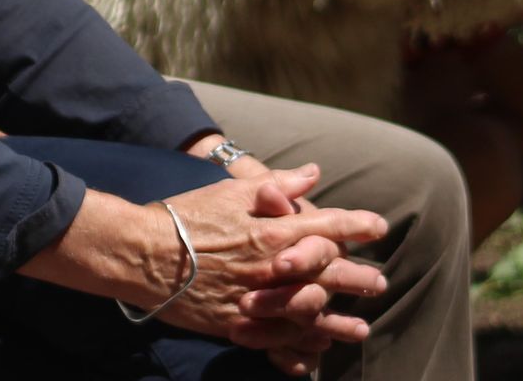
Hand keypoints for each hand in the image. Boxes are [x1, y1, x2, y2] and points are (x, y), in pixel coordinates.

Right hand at [151, 167, 386, 352]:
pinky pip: (282, 339)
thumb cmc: (184, 217)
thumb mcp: (228, 191)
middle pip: (329, 273)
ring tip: (360, 328)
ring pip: (313, 312)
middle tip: (380, 282)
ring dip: (339, 321)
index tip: (380, 227)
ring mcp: (259, 299)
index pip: (327, 226)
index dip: (357, 225)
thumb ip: (275, 185)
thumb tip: (311, 174)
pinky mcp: (240, 324)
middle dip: (359, 277)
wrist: (142, 253)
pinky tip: (316, 347)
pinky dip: (303, 343)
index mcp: (272, 231)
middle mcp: (273, 267)